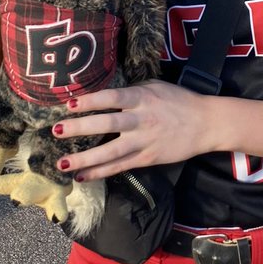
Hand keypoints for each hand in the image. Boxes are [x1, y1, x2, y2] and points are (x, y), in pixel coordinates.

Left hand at [50, 80, 212, 180]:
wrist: (206, 123)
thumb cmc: (178, 100)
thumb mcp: (155, 87)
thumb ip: (130, 91)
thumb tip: (103, 95)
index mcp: (142, 98)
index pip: (112, 98)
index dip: (91, 101)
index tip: (70, 104)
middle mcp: (141, 120)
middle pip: (107, 124)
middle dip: (80, 128)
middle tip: (56, 130)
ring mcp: (144, 141)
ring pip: (111, 152)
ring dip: (85, 158)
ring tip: (62, 163)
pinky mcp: (147, 158)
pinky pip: (120, 166)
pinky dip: (100, 172)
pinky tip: (81, 175)